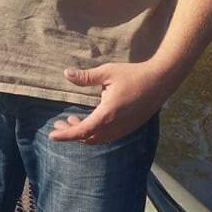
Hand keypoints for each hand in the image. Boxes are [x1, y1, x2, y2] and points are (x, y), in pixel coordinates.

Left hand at [49, 61, 173, 144]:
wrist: (160, 81)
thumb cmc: (133, 75)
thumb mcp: (107, 72)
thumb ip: (86, 77)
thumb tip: (66, 74)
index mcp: (107, 114)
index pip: (82, 131)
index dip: (65, 135)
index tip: (52, 135)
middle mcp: (115, 126)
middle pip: (88, 138)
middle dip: (72, 132)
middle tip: (59, 123)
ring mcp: (124, 129)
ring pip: (98, 139)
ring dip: (84, 133)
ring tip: (72, 120)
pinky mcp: (129, 127)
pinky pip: (108, 136)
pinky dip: (95, 132)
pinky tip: (90, 120)